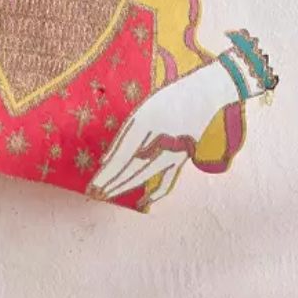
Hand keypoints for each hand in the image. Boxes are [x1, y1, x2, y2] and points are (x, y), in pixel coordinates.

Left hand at [86, 56, 242, 207]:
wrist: (205, 95)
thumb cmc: (169, 99)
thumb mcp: (142, 112)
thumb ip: (124, 137)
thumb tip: (105, 162)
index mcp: (146, 121)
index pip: (122, 156)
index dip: (107, 173)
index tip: (92, 186)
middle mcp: (159, 138)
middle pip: (131, 168)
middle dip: (111, 183)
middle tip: (93, 194)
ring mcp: (172, 150)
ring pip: (146, 176)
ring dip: (125, 187)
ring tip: (107, 195)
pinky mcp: (181, 158)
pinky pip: (168, 180)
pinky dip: (156, 193)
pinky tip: (143, 202)